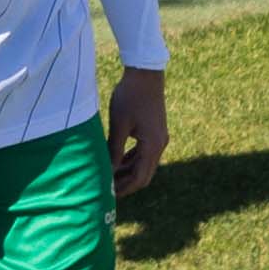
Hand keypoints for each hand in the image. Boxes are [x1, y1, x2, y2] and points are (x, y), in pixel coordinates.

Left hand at [106, 64, 168, 200]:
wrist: (145, 74)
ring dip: (129, 172)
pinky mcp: (155, 132)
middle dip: (127, 183)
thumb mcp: (119, 125)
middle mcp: (160, 145)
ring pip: (145, 164)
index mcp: (153, 146)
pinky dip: (132, 160)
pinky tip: (118, 161)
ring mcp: (159, 139)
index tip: (110, 195)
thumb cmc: (130, 97)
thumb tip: (109, 171)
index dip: (125, 188)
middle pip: (145, 174)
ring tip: (110, 177)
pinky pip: (144, 153)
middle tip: (109, 190)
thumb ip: (114, 150)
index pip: (140, 177)